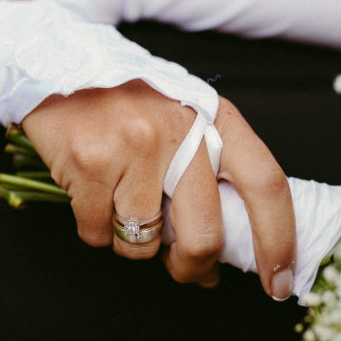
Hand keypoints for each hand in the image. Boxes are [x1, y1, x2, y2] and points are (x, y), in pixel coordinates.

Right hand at [21, 81, 295, 298]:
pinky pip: (98, 233)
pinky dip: (96, 230)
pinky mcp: (88, 163)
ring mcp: (133, 147)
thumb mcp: (186, 115)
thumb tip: (224, 252)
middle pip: (205, 234)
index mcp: (215, 118)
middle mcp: (180, 130)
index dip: (278, 241)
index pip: (266, 185)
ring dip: (132, 245)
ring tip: (122, 210)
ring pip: (143, 243)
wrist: (60, 58)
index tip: (280, 283)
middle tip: (185, 271)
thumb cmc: (131, 98)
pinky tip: (92, 197)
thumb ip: (210, 171)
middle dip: (193, 268)